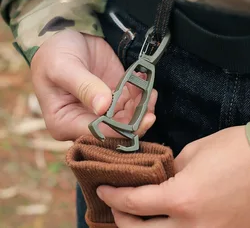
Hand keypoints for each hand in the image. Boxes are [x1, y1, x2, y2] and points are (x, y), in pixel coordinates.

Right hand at [31, 30, 156, 139]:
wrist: (64, 41)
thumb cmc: (54, 55)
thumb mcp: (63, 67)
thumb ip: (84, 87)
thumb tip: (103, 108)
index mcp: (65, 123)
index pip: (96, 135)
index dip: (121, 131)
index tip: (142, 119)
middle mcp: (84, 122)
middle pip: (115, 132)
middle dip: (136, 121)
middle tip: (150, 104)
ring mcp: (101, 112)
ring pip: (127, 119)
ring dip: (141, 108)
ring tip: (149, 90)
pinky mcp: (113, 99)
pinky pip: (131, 104)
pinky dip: (140, 96)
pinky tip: (143, 82)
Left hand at [97, 126, 249, 227]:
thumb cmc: (232, 149)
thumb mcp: (193, 153)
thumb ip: (169, 170)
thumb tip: (156, 179)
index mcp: (182, 199)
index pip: (134, 203)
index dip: (113, 196)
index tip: (102, 189)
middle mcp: (192, 227)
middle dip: (121, 218)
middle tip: (114, 203)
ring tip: (132, 214)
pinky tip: (160, 220)